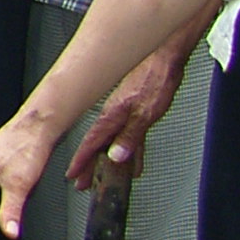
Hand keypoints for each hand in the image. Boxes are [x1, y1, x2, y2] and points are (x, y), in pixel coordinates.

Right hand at [68, 31, 194, 185]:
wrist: (165, 57)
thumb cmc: (155, 78)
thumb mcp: (145, 113)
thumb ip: (130, 136)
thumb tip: (116, 156)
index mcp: (112, 116)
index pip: (91, 143)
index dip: (81, 161)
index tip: (74, 175)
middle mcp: (115, 115)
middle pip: (99, 146)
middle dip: (90, 166)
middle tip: (84, 183)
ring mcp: (125, 113)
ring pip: (114, 143)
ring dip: (109, 161)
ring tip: (106, 178)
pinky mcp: (138, 110)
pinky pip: (130, 137)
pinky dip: (130, 151)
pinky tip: (134, 161)